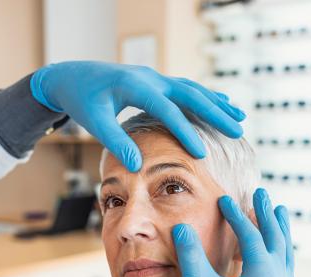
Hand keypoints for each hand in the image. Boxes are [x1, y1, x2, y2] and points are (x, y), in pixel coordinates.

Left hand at [31, 61, 245, 171]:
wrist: (71, 76)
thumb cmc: (81, 99)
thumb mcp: (94, 121)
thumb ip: (115, 142)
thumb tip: (138, 166)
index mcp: (136, 85)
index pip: (167, 110)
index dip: (184, 131)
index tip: (201, 153)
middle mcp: (150, 77)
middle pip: (190, 93)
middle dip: (215, 113)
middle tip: (237, 130)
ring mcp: (154, 77)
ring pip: (192, 88)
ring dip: (215, 103)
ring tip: (239, 118)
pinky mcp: (154, 81)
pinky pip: (185, 88)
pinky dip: (204, 97)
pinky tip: (220, 103)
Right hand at [171, 188, 294, 276]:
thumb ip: (190, 255)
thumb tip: (182, 227)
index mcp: (264, 276)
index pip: (251, 235)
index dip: (235, 214)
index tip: (224, 200)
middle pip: (277, 239)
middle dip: (267, 214)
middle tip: (262, 193)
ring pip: (287, 257)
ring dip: (281, 233)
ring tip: (280, 215)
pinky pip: (287, 275)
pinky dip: (282, 258)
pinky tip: (279, 260)